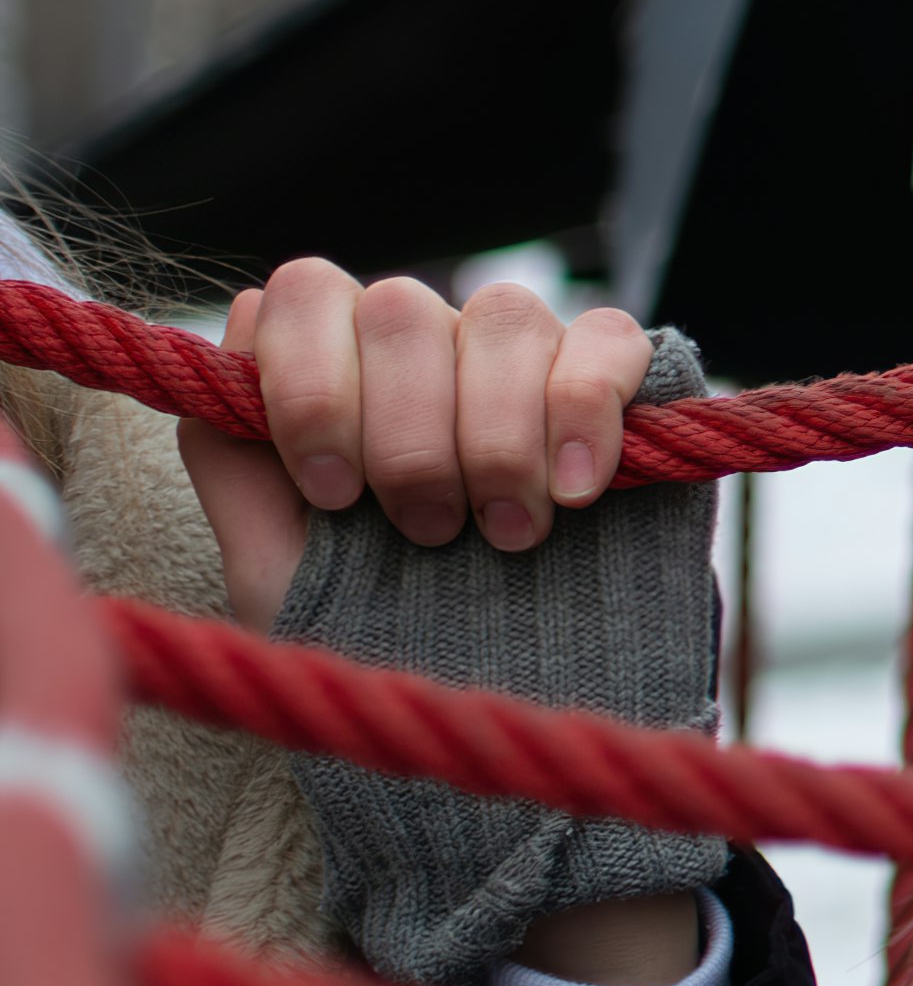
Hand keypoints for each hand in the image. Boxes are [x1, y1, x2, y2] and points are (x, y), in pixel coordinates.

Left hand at [177, 259, 658, 631]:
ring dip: (499, 437)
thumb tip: (228, 356)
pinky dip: (585, 412)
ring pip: (503, 315)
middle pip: (400, 307)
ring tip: (507, 532)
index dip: (313, 387)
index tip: (334, 494)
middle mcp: (422, 338)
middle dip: (407, 437)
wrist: (492, 691)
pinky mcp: (612, 373)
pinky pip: (606, 341)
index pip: (305, 293)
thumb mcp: (272, 565)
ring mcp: (518, 348)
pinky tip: (577, 491)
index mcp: (334, 364)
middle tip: (425, 531)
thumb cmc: (372, 626)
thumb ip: (231, 460)